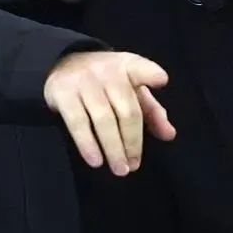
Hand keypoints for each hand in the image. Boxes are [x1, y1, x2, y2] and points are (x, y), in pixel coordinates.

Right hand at [44, 51, 176, 174]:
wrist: (63, 64)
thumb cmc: (105, 82)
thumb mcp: (130, 88)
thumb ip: (151, 110)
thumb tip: (169, 135)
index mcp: (127, 66)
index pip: (140, 67)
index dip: (151, 73)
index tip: (162, 81)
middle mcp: (106, 71)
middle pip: (126, 110)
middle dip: (132, 141)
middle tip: (134, 165)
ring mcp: (83, 81)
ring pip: (103, 120)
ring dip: (113, 149)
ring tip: (120, 169)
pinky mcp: (62, 93)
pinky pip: (78, 123)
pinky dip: (87, 144)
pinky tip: (96, 161)